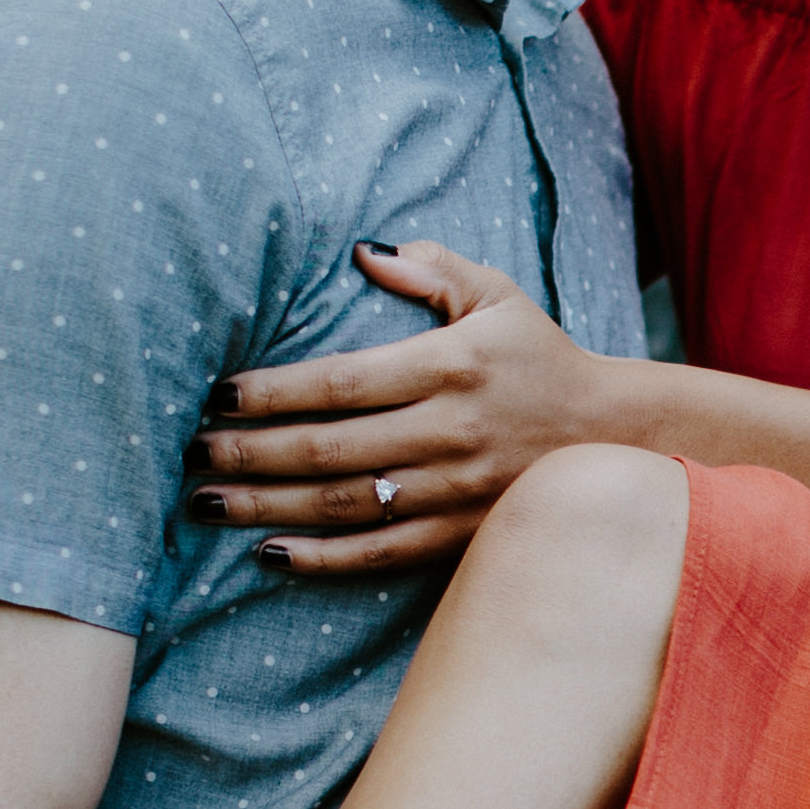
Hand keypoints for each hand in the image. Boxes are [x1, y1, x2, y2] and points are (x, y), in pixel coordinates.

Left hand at [189, 242, 625, 577]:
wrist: (618, 436)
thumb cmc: (541, 358)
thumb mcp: (498, 295)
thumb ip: (432, 268)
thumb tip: (363, 250)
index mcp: (450, 365)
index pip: (341, 382)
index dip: (273, 391)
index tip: (218, 395)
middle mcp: (449, 432)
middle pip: (329, 448)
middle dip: (250, 453)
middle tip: (191, 453)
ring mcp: (455, 491)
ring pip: (346, 505)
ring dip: (269, 507)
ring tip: (207, 503)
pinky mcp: (462, 535)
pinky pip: (381, 554)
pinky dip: (323, 558)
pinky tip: (270, 553)